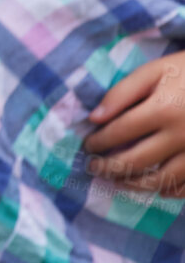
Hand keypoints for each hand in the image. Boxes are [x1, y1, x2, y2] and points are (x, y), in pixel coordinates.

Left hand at [85, 54, 184, 193]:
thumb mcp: (154, 71)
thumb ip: (122, 92)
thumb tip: (94, 118)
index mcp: (163, 110)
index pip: (120, 132)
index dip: (98, 142)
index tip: (86, 145)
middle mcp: (181, 136)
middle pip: (137, 161)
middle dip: (109, 168)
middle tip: (93, 168)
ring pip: (162, 181)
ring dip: (134, 185)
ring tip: (116, 181)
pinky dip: (169, 191)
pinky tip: (155, 188)